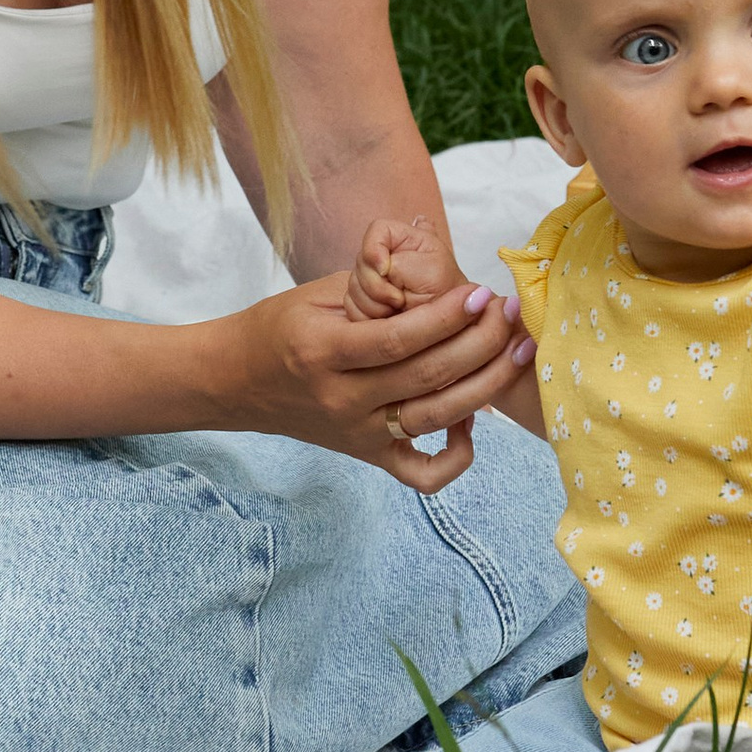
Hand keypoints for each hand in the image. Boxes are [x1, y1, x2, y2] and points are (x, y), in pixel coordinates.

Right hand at [232, 271, 535, 492]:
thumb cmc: (279, 328)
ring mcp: (356, 433)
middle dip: (478, 344)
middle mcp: (341, 398)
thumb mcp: (316, 295)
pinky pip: (421, 474)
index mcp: (323, 350)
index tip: (480, 296)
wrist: (236, 381)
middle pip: (425, 377)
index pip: (397, 339)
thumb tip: (434, 277)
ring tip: (515, 353)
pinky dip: (455, 459)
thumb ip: (373, 291)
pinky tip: (473, 424)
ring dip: (484, 386)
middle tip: (509, 316)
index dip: (446, 318)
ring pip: (434, 418)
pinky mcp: (367, 455)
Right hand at [345, 212, 462, 318]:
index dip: (374, 250)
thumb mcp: (431, 271)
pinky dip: (366, 317)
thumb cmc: (447, 299)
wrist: (448, 329)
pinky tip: (386, 319)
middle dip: (377, 286)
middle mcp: (388, 257)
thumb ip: (401, 261)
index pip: (376, 230)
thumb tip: (381, 262)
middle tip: (399, 300)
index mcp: (406, 240)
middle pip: (360, 261)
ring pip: (353, 287)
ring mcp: (375, 280)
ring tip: (398, 311)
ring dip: (373, 304)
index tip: (385, 271)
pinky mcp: (366, 302)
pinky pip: (350, 307)